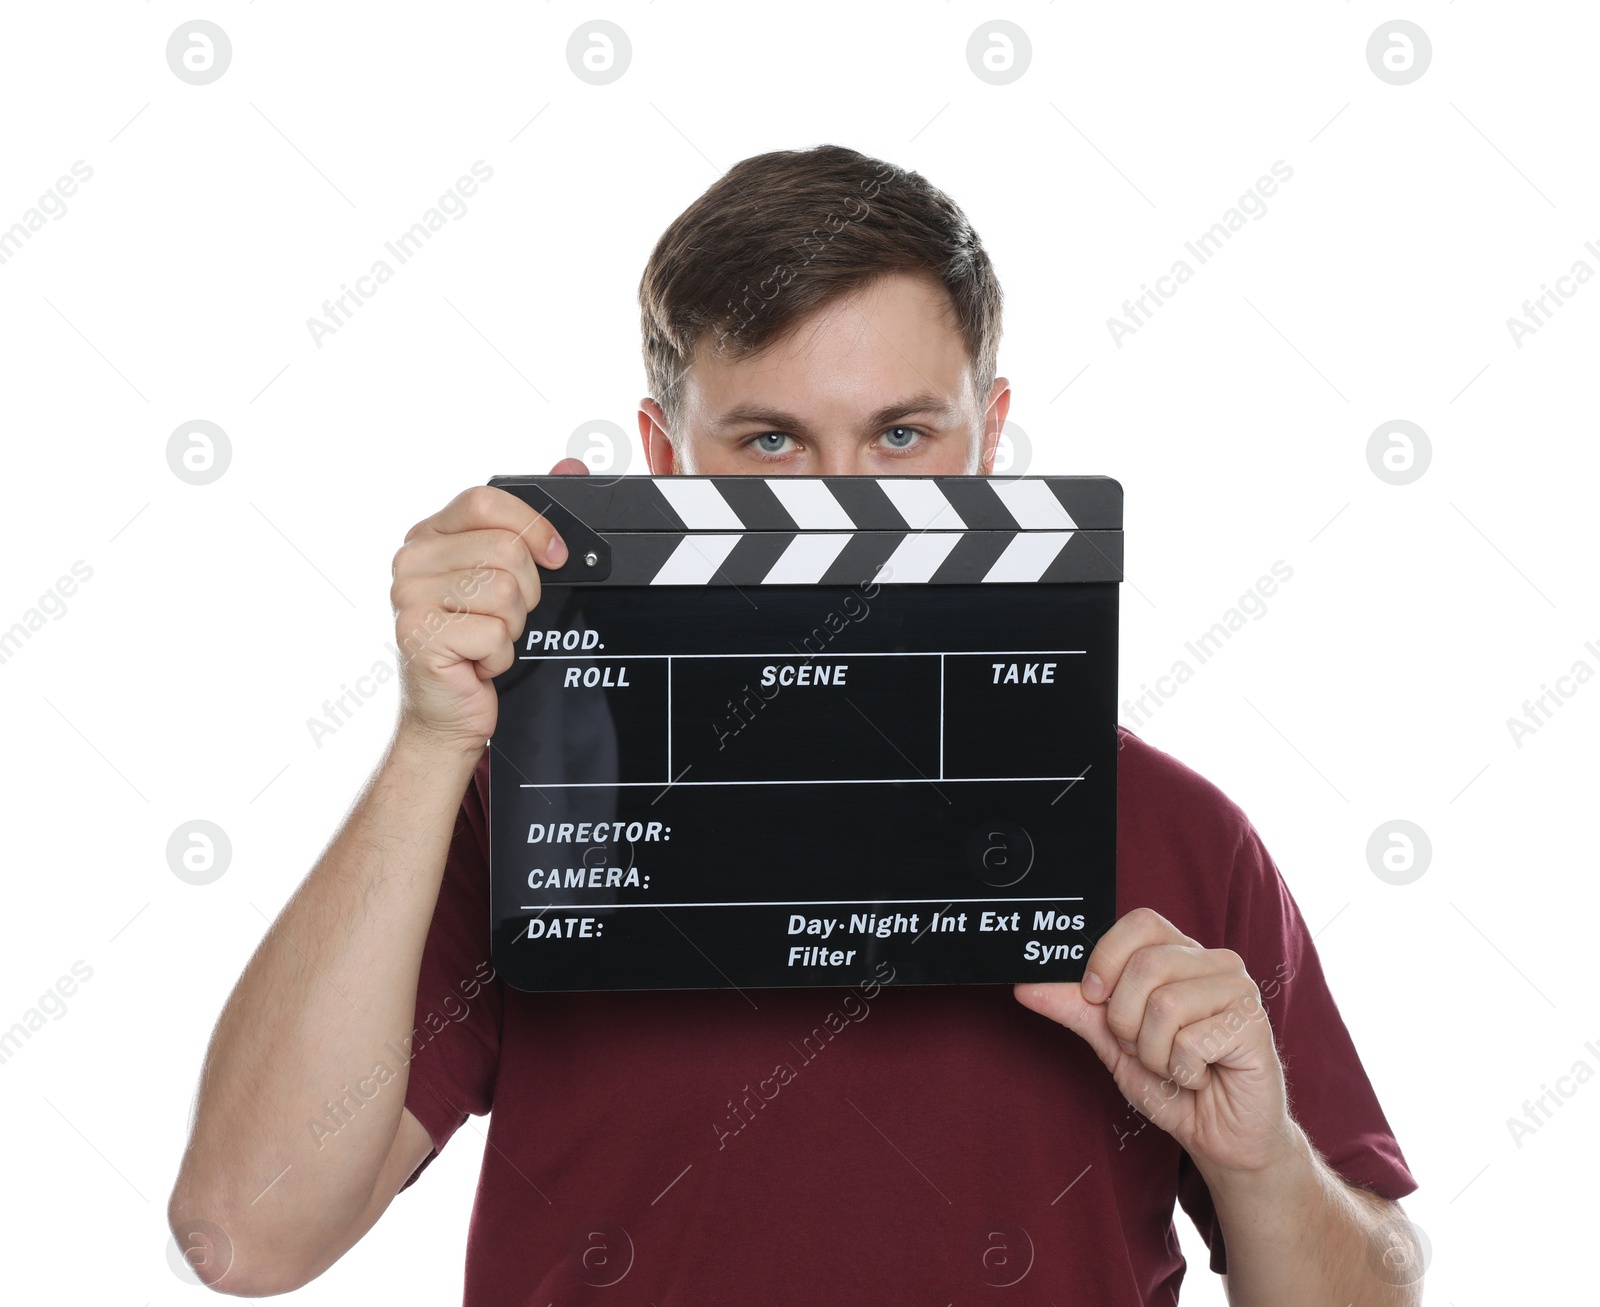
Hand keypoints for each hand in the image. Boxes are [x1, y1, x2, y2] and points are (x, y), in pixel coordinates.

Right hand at [389, 458, 587, 751]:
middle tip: (505, 616)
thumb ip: (533, 520)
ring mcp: (408, 597)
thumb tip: (572, 465)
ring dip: (513, 626)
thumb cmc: (478, 639)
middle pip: (505, 550)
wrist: (450, 709)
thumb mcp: (508, 574)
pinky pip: (493, 632)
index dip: (533, 528)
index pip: (486, 501)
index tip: (554, 557)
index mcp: (430, 534)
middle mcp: (411, 560)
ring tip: (490, 638)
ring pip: (504, 590)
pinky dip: (500, 655)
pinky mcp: (417, 635)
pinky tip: (478, 661)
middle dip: (526, 592)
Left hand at [1013, 906, 1293, 1176]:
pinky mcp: (1253, 1024)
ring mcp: (1238, 989)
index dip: (1107, 958)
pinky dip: (1182, 1071)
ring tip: (1175, 1066)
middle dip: (1126, 1022)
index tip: (1095, 998)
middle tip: (1145, 1050)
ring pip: (1165, 1005)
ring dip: (1154, 1053)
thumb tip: (1026, 985)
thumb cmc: (1174, 1084)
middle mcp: (1214, 962)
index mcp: (1182, 955)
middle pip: (1145, 965)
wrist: (1221, 1138)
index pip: (1140, 922)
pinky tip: (1201, 1077)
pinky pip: (1191, 1040)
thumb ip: (1076, 1009)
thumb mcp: (1114, 1043)